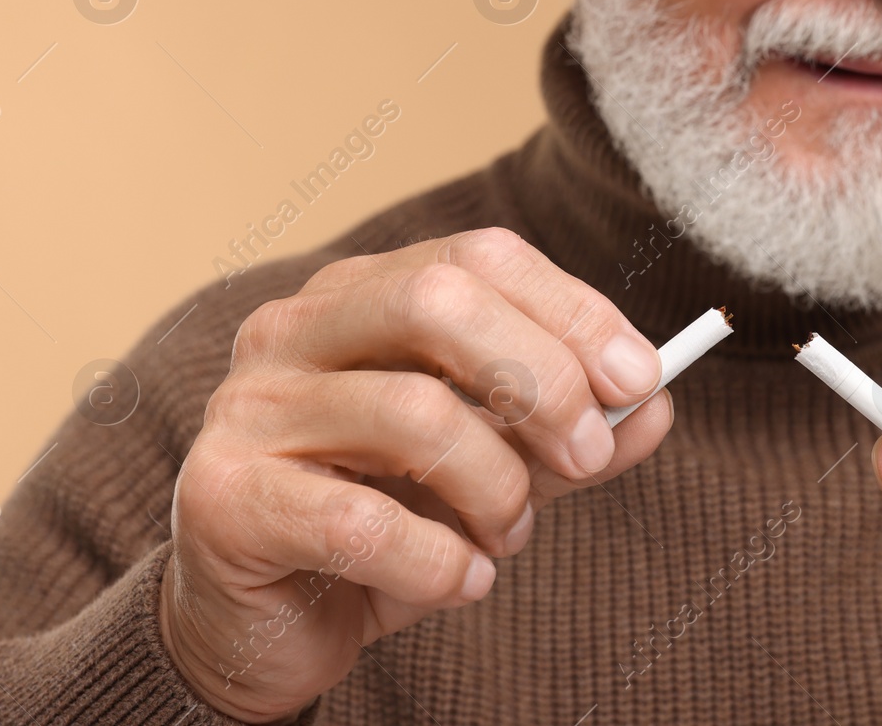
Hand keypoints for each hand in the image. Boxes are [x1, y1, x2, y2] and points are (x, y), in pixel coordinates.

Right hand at [158, 228, 666, 722]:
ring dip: (496, 488)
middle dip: (541, 381)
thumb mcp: (495, 468)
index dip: (572, 311)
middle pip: (437, 300)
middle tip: (587, 457)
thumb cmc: (383, 521)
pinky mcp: (224, 499)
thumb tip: (658, 405)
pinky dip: (439, 563)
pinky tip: (460, 582)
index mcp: (359, 295)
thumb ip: (568, 432)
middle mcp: (292, 329)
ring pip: (412, 414)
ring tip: (509, 536)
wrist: (263, 625)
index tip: (641, 379)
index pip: (478, 256)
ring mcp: (248, 408)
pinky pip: (362, 522)